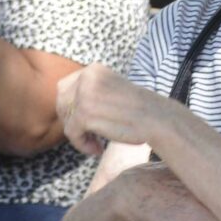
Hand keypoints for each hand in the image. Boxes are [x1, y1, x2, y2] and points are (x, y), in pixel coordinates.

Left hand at [57, 62, 176, 157]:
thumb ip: (90, 92)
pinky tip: (98, 150)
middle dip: (72, 122)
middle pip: (62, 103)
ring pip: (67, 120)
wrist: (158, 119)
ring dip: (79, 136)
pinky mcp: (84, 113)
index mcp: (94, 70)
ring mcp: (84, 95)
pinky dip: (82, 145)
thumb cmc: (139, 111)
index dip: (70, 107)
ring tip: (96, 145)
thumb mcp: (111, 91)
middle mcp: (86, 78)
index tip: (85, 122)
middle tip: (90, 136)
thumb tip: (63, 107)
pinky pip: (72, 133)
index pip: (64, 88)